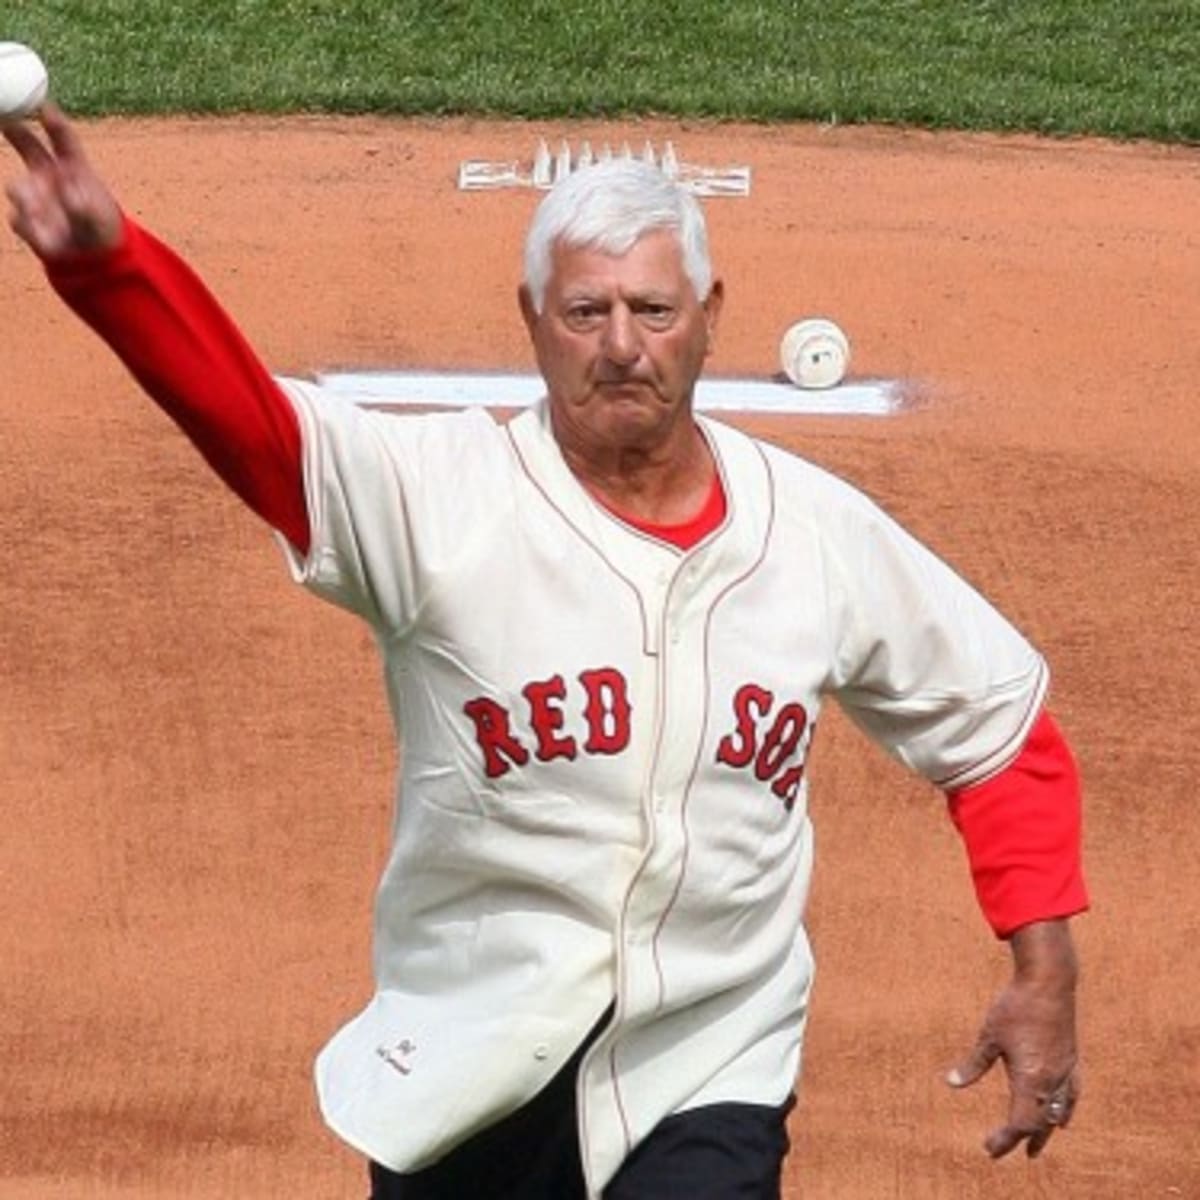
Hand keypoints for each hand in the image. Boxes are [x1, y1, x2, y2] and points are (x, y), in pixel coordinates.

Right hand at [3, 102, 121, 257]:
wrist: (93, 258)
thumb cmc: (101, 228)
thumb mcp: (101, 218)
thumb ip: (86, 206)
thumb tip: (71, 195)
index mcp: (75, 168)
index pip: (63, 139)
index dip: (53, 121)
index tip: (44, 107)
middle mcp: (50, 176)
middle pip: (27, 146)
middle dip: (13, 130)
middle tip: (6, 122)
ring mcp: (35, 196)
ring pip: (18, 187)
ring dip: (24, 195)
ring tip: (39, 209)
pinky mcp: (27, 221)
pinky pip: (18, 219)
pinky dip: (27, 225)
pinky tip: (42, 234)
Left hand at [947, 918, 1079, 1157]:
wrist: (1049, 982)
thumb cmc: (1015, 1007)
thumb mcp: (988, 1037)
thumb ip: (973, 1064)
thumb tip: (950, 1083)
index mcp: (1030, 1080)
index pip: (1019, 1123)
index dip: (1005, 1139)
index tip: (989, 1149)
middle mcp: (1052, 1081)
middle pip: (1039, 1122)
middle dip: (1023, 1139)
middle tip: (1011, 1153)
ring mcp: (1065, 1071)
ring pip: (1057, 1112)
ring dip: (1045, 1130)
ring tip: (1036, 1146)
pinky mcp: (1071, 1058)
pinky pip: (1070, 1095)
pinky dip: (1064, 1110)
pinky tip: (1062, 1118)